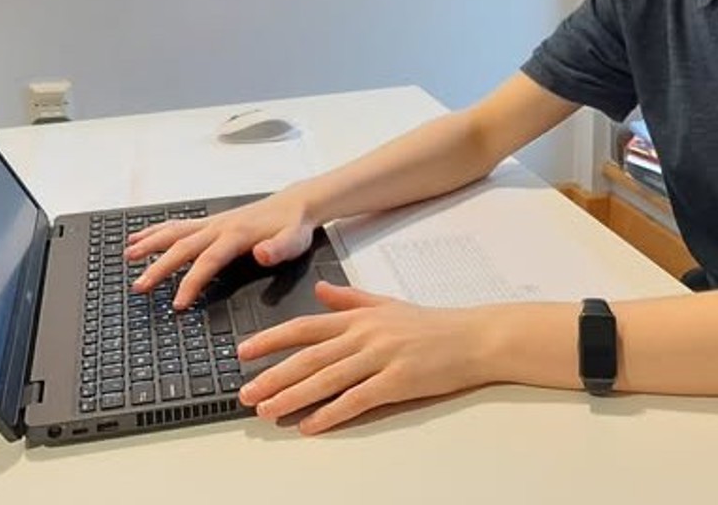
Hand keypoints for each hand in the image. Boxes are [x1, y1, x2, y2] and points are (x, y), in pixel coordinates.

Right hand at [125, 186, 316, 308]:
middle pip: (182, 247)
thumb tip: (262, 254)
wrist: (296, 203)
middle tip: (139, 287)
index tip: (178, 303)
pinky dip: (157, 230)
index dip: (191, 283)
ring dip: (150, 243)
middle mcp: (220, 226)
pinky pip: (179, 225)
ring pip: (175, 232)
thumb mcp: (294, 240)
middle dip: (159, 267)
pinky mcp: (211, 221)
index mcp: (237, 235)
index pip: (208, 261)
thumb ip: (279, 249)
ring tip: (128, 256)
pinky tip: (140, 236)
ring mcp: (213, 222)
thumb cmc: (293, 226)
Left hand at [238, 281, 487, 433]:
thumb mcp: (388, 304)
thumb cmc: (432, 325)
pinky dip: (331, 413)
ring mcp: (381, 358)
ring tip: (268, 410)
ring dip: (293, 396)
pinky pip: (357, 399)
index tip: (244, 350)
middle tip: (246, 392)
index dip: (272, 339)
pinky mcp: (398, 381)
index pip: (306, 326)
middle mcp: (366, 335)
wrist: (473, 337)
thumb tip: (322, 291)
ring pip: (327, 379)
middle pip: (310, 356)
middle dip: (273, 375)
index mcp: (360, 317)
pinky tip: (310, 425)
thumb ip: (352, 300)